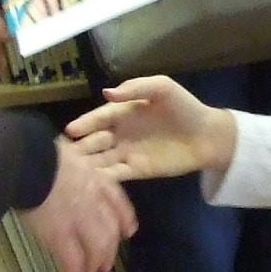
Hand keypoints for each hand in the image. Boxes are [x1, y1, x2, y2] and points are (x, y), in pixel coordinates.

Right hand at [21, 140, 136, 271]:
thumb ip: (71, 169)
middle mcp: (94, 201)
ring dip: (94, 263)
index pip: (118, 201)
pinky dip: (73, 271)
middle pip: (110, 230)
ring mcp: (79, 219)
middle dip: (109, 250)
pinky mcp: (61, 234)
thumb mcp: (66, 154)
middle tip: (105, 264)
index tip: (127, 232)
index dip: (124, 219)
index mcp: (95, 178)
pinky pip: (72, 258)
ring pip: (96, 247)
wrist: (27, 159)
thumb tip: (62, 175)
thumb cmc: (39, 151)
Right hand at [66, 76, 235, 180]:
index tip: (70, 131)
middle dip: (80, 146)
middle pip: (95, 140)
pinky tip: (90, 184)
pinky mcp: (136, 170)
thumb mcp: (163, 88)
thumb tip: (106, 93)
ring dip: (87, 164)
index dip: (85, 123)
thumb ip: (136, 88)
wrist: (208, 135)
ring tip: (70, 173)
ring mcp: (127, 152)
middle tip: (62, 156)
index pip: (99, 118)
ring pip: (101, 158)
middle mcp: (121, 132)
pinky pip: (115, 174)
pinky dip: (103, 178)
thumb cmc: (185, 107)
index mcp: (124, 111)